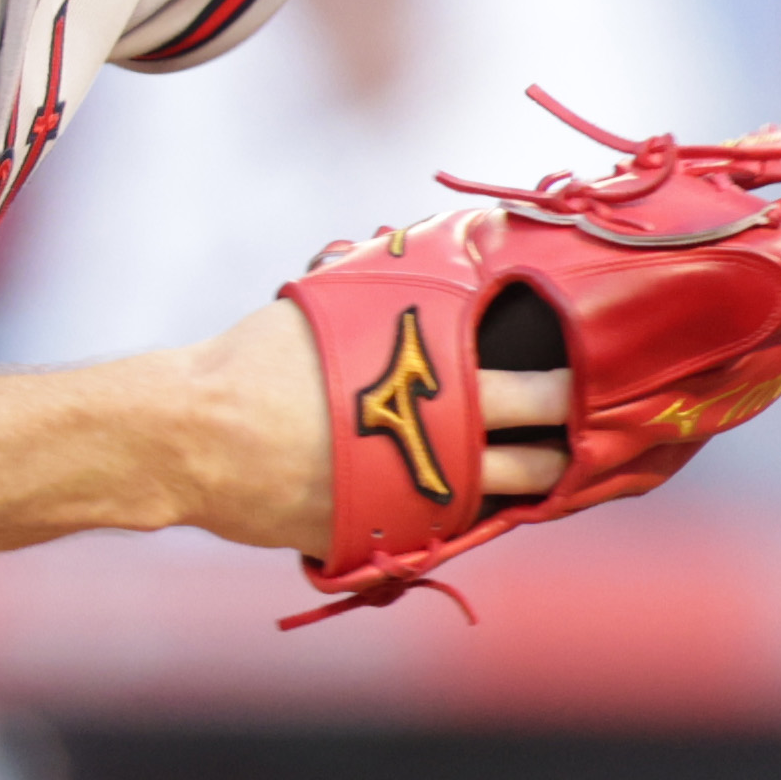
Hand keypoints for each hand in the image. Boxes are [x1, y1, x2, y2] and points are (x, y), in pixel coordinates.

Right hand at [174, 291, 573, 557]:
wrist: (190, 437)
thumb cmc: (258, 357)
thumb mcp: (336, 302)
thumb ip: (402, 286)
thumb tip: (458, 238)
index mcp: (433, 383)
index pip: (533, 392)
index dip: (571, 388)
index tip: (590, 377)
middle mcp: (434, 449)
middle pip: (535, 455)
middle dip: (569, 442)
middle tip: (585, 427)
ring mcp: (410, 503)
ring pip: (499, 502)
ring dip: (531, 485)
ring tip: (550, 465)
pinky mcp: (379, 540)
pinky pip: (443, 530)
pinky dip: (467, 509)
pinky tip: (480, 492)